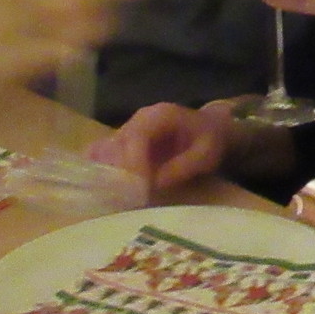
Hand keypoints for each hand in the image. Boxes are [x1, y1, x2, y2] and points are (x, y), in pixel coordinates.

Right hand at [91, 100, 235, 194]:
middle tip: (128, 197)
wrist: (210, 128)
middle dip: (121, 171)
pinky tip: (107, 188)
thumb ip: (182, 167)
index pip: (137, 136)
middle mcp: (140, 119)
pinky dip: (104, 169)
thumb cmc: (210, 140)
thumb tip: (155, 183)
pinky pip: (106, 153)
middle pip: (118, 143)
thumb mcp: (206, 154)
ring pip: (107, 149)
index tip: (139, 187)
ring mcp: (130, 129)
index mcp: (161, 115)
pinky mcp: (125, 142)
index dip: (134, 162)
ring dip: (110, 172)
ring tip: (119, 196)